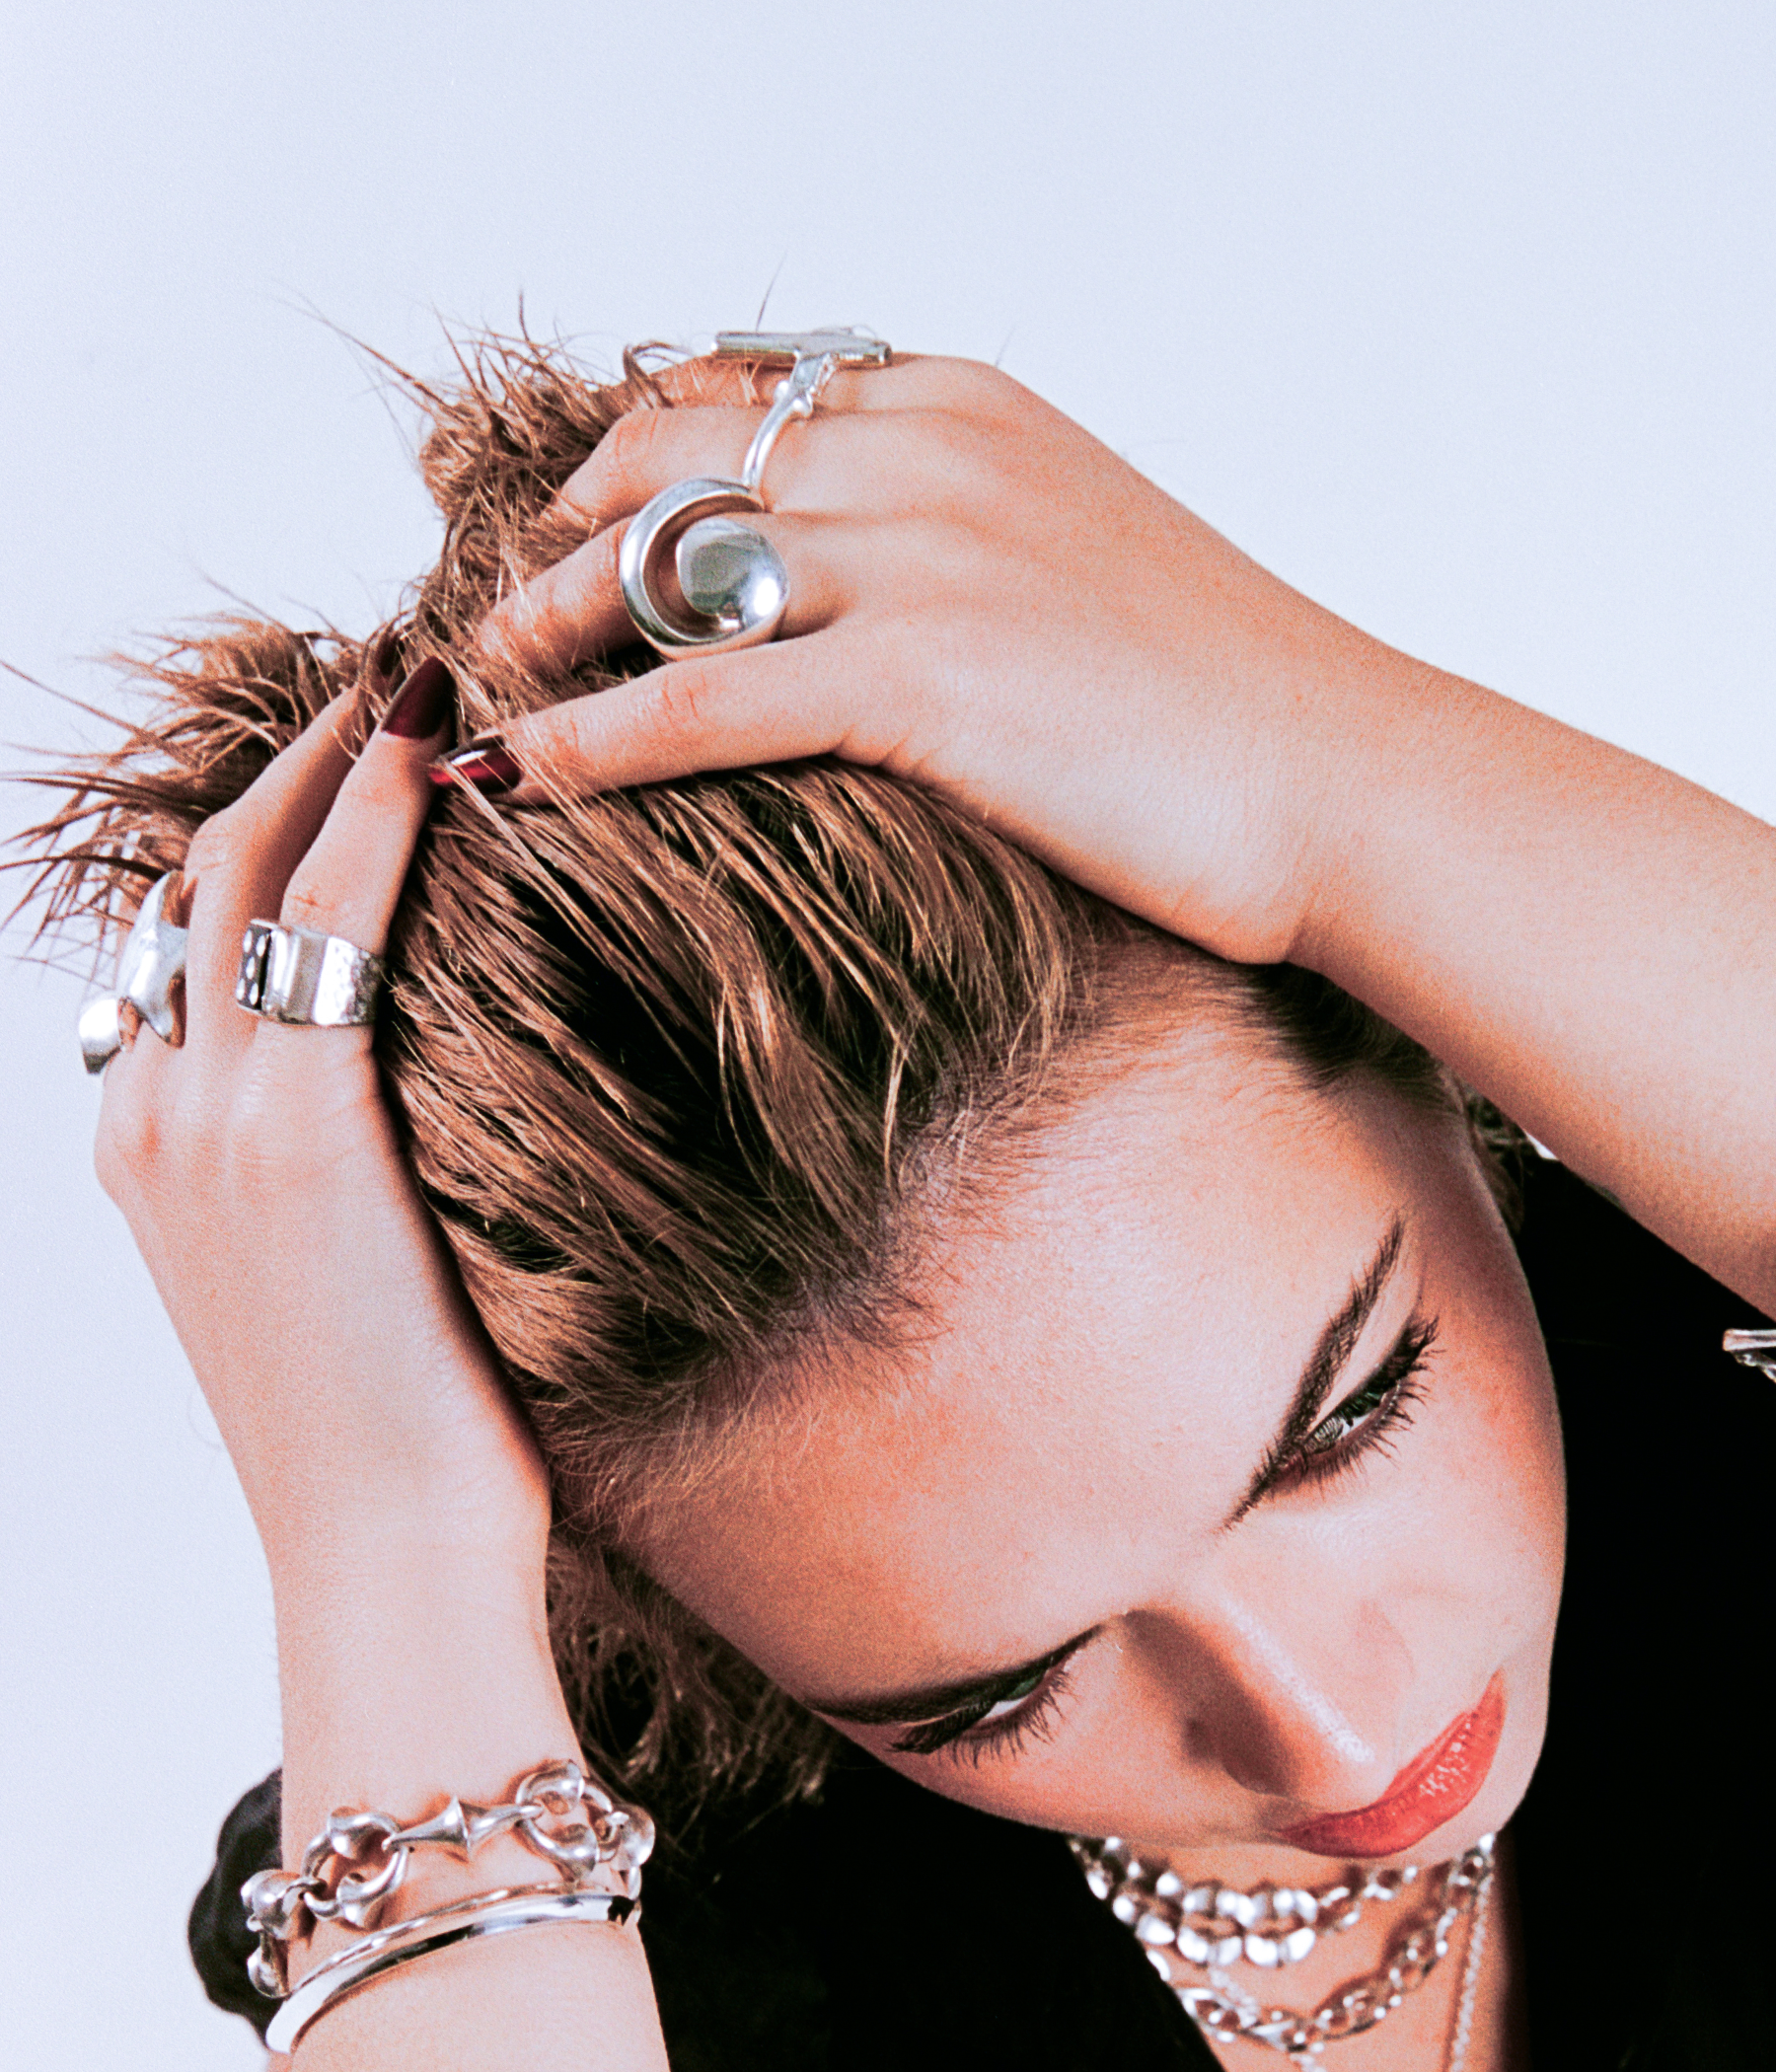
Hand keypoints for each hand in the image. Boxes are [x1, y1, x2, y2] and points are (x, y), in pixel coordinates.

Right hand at [93, 659, 550, 1588]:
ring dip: (335, 755)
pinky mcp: (291, 1129)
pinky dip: (381, 817)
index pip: (187, 933)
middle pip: (206, 875)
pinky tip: (439, 745)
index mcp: (146, 1138)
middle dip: (291, 757)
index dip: (263, 823)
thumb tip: (399, 1080)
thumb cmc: (390, 1425)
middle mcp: (152, 1107)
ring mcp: (206, 1114)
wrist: (381, 1549)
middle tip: (382, 671)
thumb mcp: (322, 1275)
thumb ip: (318, 1162)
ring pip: (254, 870)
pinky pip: (332, 922)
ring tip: (415, 672)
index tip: (348, 752)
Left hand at [472, 353, 1417, 965]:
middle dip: (567, 528)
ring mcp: (922, 560)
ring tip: (491, 687)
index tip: (572, 510)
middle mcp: (927, 454)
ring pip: (666, 572)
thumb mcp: (1084, 548)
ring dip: (551, 628)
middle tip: (510, 600)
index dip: (632, 449)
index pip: (745, 392)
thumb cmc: (1225, 692)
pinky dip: (597, 740)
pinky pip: (702, 703)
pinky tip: (536, 778)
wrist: (1340, 775)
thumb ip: (965, 522)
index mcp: (965, 406)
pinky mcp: (920, 681)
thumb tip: (873, 570)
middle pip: (675, 461)